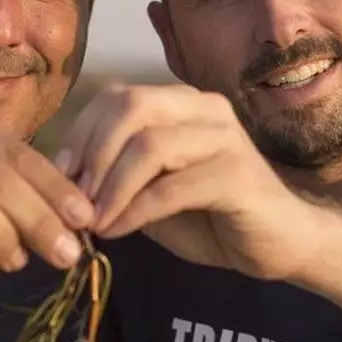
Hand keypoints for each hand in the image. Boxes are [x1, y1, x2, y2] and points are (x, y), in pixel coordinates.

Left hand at [56, 84, 312, 279]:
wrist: (280, 244)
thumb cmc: (213, 217)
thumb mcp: (152, 192)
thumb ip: (117, 177)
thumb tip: (63, 179)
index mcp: (183, 103)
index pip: (118, 96)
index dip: (81, 133)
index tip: (61, 175)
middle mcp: (205, 109)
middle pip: (131, 107)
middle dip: (92, 153)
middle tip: (73, 197)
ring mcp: (225, 138)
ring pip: (149, 146)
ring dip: (110, 187)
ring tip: (93, 221)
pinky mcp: (237, 175)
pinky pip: (171, 187)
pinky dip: (134, 211)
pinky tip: (117, 232)